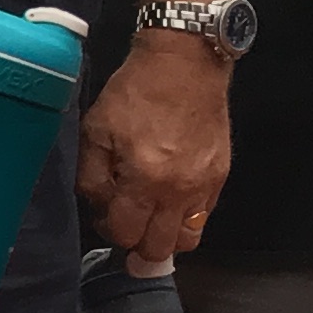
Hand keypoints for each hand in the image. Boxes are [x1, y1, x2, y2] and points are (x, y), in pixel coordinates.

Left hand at [78, 32, 230, 262]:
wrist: (184, 63)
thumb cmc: (134, 93)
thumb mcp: (95, 132)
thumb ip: (91, 178)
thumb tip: (100, 208)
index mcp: (144, 179)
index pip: (125, 234)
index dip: (109, 231)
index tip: (104, 215)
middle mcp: (179, 190)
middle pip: (159, 249)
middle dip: (137, 245)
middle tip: (127, 226)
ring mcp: (204, 184)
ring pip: (187, 239)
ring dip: (165, 237)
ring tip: (150, 219)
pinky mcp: (221, 174)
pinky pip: (204, 215)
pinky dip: (184, 216)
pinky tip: (168, 198)